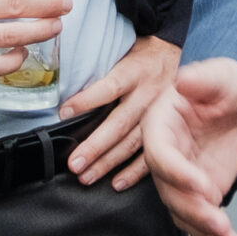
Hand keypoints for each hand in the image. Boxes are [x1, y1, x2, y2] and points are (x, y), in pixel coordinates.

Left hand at [60, 36, 179, 189]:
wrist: (172, 55)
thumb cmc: (139, 57)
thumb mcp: (121, 52)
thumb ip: (100, 71)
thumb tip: (67, 91)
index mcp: (134, 73)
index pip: (108, 88)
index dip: (87, 100)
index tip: (63, 112)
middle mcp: (148, 95)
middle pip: (119, 123)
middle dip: (95, 146)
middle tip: (74, 163)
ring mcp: (160, 115)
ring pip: (133, 143)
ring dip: (109, 163)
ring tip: (87, 176)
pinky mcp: (168, 129)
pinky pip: (152, 154)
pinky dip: (134, 172)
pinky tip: (117, 183)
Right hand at [142, 57, 236, 235]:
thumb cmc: (223, 86)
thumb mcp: (219, 77)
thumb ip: (202, 78)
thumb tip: (185, 80)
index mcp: (160, 126)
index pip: (161, 155)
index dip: (178, 174)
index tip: (205, 187)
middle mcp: (165, 156)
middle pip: (168, 191)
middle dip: (193, 211)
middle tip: (218, 222)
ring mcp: (181, 179)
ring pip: (182, 212)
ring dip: (204, 231)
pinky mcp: (198, 195)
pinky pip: (199, 221)